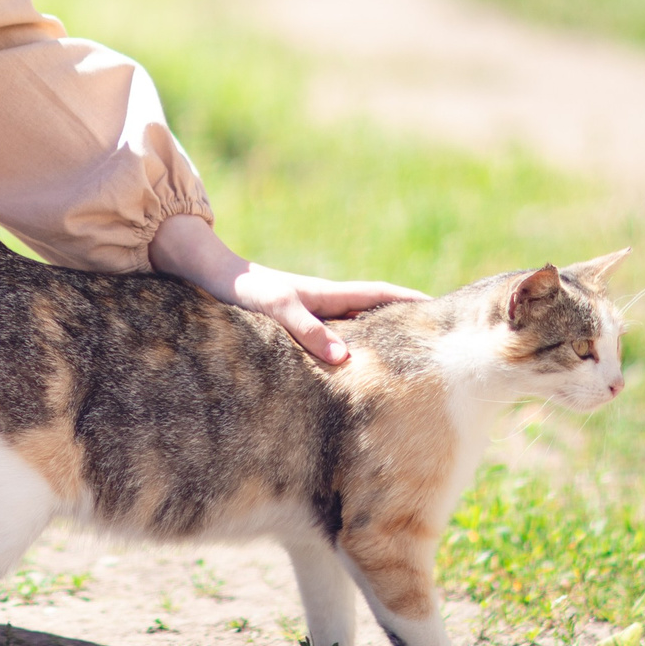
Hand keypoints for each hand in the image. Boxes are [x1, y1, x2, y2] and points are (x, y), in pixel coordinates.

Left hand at [147, 215, 425, 366]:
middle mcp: (320, 303)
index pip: (380, 295)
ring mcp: (305, 315)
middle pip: (371, 313)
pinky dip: (340, 354)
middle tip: (430, 348)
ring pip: (349, 328)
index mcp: (326, 293)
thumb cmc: (238, 288)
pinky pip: (324, 341)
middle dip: (400, 327)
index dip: (412, 302)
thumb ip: (306, 330)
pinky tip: (340, 374)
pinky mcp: (285, 327)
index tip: (444, 312)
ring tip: (394, 368)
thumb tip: (345, 358)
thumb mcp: (275, 307)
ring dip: (371, 343)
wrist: (200, 271)